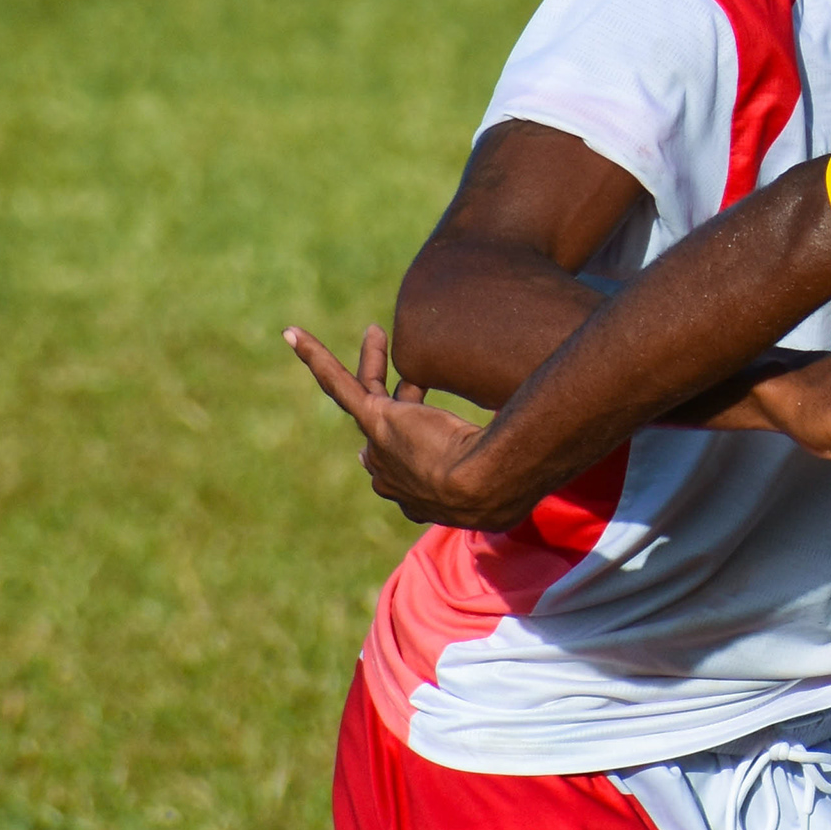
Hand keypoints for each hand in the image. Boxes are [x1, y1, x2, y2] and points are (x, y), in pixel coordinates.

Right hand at [286, 324, 528, 531]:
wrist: (485, 483)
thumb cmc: (506, 485)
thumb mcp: (511, 482)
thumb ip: (512, 466)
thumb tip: (537, 454)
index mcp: (420, 495)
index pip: (409, 463)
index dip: (417, 440)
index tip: (433, 422)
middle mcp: (391, 475)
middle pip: (385, 429)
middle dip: (394, 403)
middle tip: (408, 385)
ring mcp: (380, 446)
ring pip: (365, 396)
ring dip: (369, 365)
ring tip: (376, 334)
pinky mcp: (375, 418)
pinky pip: (340, 385)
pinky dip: (316, 358)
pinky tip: (293, 335)